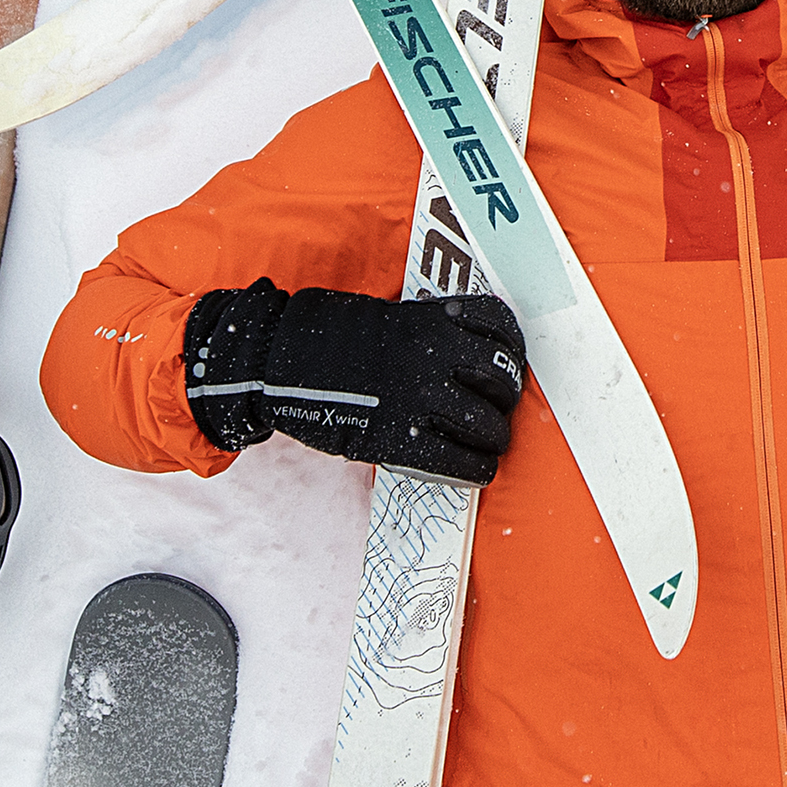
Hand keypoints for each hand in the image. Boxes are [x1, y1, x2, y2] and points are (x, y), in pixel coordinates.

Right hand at [180, 280, 531, 482]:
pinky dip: (474, 470)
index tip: (507, 364)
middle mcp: (435, 356)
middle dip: (505, 399)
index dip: (511, 352)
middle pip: (504, 381)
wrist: (275, 362)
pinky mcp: (399, 438)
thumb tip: (470, 351)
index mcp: (433, 320)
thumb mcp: (389, 316)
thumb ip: (432, 330)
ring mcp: (418, 399)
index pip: (502, 330)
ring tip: (485, 445)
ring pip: (488, 426)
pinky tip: (472, 469)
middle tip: (495, 409)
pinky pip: (460, 462)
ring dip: (493, 439)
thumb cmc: (328, 335)